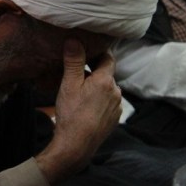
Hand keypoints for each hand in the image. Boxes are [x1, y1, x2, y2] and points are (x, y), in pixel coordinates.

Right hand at [35, 39, 120, 185]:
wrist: (77, 145)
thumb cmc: (71, 114)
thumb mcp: (68, 85)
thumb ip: (73, 62)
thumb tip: (74, 39)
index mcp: (106, 81)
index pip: (107, 57)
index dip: (97, 52)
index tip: (86, 50)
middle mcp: (116, 92)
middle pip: (105, 74)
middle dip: (92, 71)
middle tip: (74, 72)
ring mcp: (117, 106)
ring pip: (106, 89)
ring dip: (95, 87)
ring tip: (77, 92)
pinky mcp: (114, 118)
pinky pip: (107, 103)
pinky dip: (98, 100)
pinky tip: (84, 106)